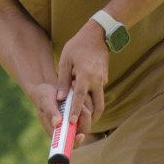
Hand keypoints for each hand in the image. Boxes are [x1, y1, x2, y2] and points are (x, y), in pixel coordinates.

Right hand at [24, 81, 84, 149]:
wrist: (47, 86)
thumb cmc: (43, 96)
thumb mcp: (45, 102)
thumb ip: (51, 112)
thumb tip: (57, 123)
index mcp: (57, 131)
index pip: (69, 143)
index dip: (76, 142)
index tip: (80, 136)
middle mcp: (68, 128)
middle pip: (83, 131)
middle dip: (85, 119)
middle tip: (81, 106)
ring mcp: (76, 119)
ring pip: (89, 118)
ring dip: (84, 105)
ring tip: (73, 90)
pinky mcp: (81, 111)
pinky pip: (90, 107)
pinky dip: (85, 98)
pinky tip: (74, 87)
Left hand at [56, 21, 110, 138]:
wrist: (98, 34)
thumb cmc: (78, 46)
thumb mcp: (66, 60)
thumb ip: (62, 81)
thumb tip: (59, 99)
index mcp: (85, 76)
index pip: (80, 98)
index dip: (76, 111)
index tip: (72, 123)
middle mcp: (97, 81)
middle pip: (98, 107)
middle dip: (91, 119)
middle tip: (81, 128)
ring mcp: (103, 80)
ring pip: (100, 102)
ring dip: (93, 112)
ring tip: (83, 120)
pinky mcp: (104, 78)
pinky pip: (99, 94)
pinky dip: (93, 101)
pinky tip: (84, 104)